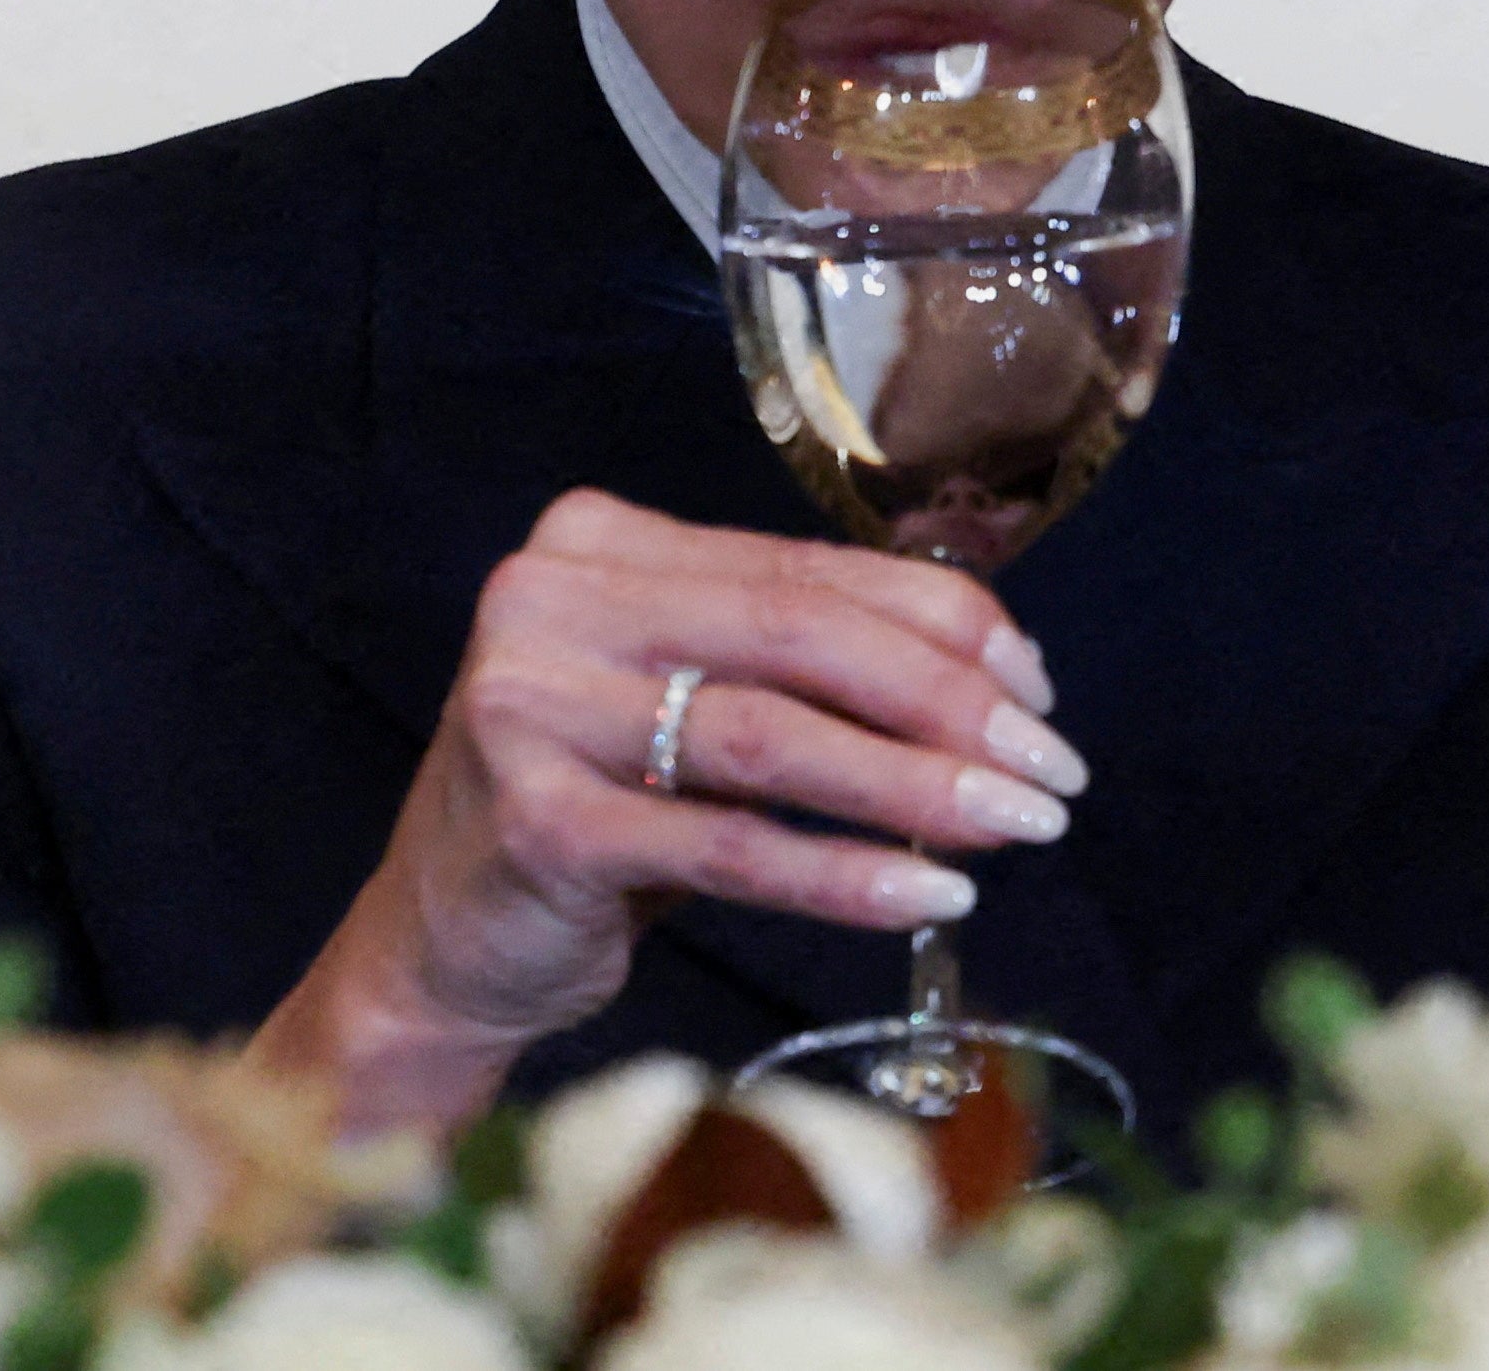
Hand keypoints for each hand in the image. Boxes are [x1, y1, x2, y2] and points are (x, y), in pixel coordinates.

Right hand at [247, 490, 1089, 1127]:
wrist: (439, 944)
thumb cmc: (598, 807)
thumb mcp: (693, 705)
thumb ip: (807, 664)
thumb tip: (1002, 678)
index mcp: (603, 543)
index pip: (813, 569)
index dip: (946, 626)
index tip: (1038, 689)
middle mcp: (554, 602)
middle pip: (804, 639)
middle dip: (950, 704)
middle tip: (1049, 769)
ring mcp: (531, 709)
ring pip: (775, 738)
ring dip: (918, 787)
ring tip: (1016, 827)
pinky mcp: (533, 824)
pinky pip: (728, 845)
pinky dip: (844, 873)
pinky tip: (929, 895)